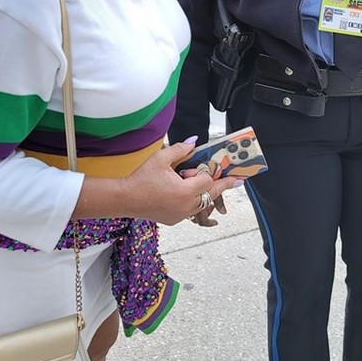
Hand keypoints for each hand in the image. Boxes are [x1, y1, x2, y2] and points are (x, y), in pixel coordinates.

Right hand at [114, 140, 240, 225]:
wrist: (124, 199)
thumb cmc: (141, 179)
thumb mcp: (161, 158)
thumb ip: (180, 149)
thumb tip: (194, 141)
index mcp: (184, 191)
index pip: (207, 181)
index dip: (204, 172)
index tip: (206, 167)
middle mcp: (185, 206)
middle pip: (210, 195)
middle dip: (222, 186)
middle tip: (237, 180)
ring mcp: (180, 215)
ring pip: (202, 204)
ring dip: (204, 193)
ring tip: (204, 183)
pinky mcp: (174, 219)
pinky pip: (191, 210)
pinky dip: (192, 201)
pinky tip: (184, 192)